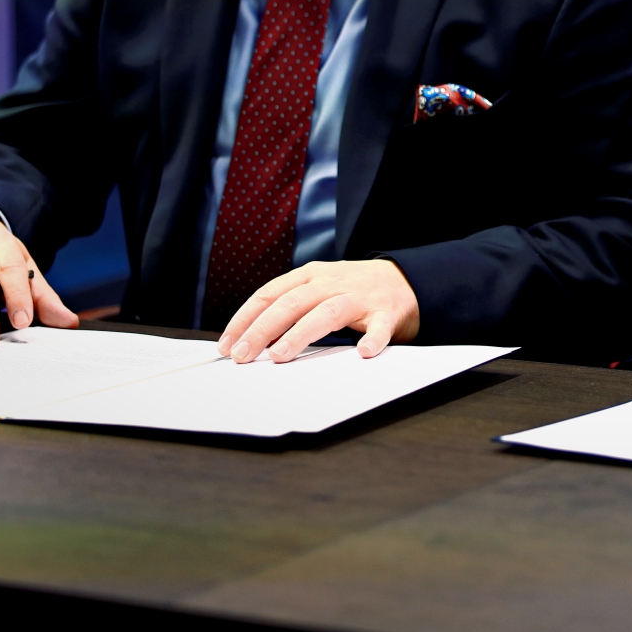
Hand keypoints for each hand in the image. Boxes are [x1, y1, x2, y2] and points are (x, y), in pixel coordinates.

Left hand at [217, 259, 420, 362]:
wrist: (404, 279)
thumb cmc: (351, 290)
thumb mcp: (317, 288)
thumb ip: (289, 308)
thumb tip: (250, 340)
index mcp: (310, 276)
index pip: (269, 294)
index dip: (245, 318)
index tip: (227, 344)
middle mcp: (332, 282)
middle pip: (292, 303)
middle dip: (262, 329)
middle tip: (243, 355)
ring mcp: (360, 296)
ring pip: (328, 312)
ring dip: (302, 333)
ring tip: (281, 355)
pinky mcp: (388, 312)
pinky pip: (381, 326)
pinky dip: (373, 338)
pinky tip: (363, 352)